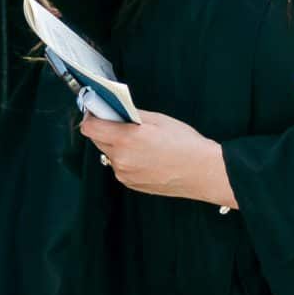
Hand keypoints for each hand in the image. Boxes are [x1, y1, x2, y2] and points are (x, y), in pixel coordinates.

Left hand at [82, 109, 236, 208]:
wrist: (203, 172)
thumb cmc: (185, 144)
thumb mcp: (159, 120)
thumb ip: (132, 114)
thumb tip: (116, 110)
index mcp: (125, 140)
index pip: (90, 128)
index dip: (92, 117)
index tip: (99, 111)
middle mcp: (121, 159)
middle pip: (98, 141)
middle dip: (106, 129)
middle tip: (122, 122)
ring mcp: (125, 174)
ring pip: (110, 154)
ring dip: (117, 145)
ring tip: (139, 141)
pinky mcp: (131, 184)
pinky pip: (120, 167)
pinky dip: (126, 159)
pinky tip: (146, 155)